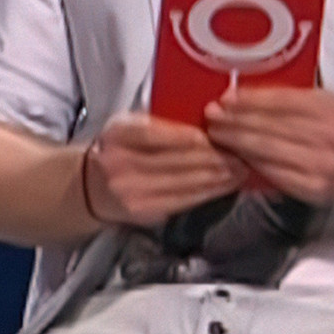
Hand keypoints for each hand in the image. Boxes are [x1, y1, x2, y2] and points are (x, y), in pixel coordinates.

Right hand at [82, 111, 247, 225]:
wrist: (92, 185)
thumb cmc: (118, 149)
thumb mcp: (129, 125)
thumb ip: (159, 123)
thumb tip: (208, 122)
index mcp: (118, 134)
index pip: (154, 135)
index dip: (187, 136)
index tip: (215, 134)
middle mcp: (121, 164)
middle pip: (175, 160)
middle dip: (214, 157)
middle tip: (240, 152)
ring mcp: (132, 191)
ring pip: (185, 182)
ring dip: (218, 176)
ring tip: (241, 169)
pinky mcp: (146, 211)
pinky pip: (185, 200)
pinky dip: (210, 192)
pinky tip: (225, 185)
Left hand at [203, 86, 333, 204]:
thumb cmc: (333, 128)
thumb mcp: (320, 103)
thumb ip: (285, 97)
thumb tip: (236, 95)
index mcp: (330, 109)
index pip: (280, 101)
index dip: (248, 100)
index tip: (225, 98)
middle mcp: (329, 136)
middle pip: (269, 125)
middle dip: (234, 120)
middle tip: (211, 115)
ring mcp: (320, 164)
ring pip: (266, 149)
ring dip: (235, 140)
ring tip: (216, 132)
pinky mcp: (310, 187)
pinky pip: (271, 171)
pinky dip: (248, 161)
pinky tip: (234, 154)